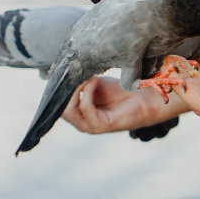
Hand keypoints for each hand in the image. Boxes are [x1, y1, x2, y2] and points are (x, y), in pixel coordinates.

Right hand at [62, 76, 182, 133]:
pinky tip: (95, 82)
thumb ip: (78, 81)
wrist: (141, 98)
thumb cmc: (118, 92)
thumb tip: (63, 71)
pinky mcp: (102, 126)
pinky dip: (88, 92)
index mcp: (78, 114)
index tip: (62, 72)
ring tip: (87, 77)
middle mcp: (81, 123)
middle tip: (75, 74)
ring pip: (70, 111)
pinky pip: (86, 108)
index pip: (58, 106)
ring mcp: (90, 126)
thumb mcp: (92, 83)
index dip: (58, 90)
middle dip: (66, 90)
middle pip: (61, 110)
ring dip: (76, 90)